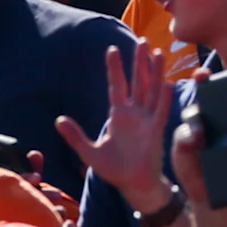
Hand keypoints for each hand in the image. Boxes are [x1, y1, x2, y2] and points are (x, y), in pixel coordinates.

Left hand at [55, 45, 174, 215]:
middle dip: (139, 62)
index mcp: (119, 116)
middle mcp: (134, 114)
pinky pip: (160, 112)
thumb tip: (59, 120)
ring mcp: (147, 121)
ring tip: (158, 53)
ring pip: (152, 91)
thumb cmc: (114, 169)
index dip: (115, 68)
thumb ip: (75, 136)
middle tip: (143, 41)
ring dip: (155, 73)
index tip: (111, 49)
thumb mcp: (90, 152)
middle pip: (137, 82)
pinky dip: (164, 99)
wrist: (133, 186)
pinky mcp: (156, 132)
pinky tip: (167, 83)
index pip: (116, 86)